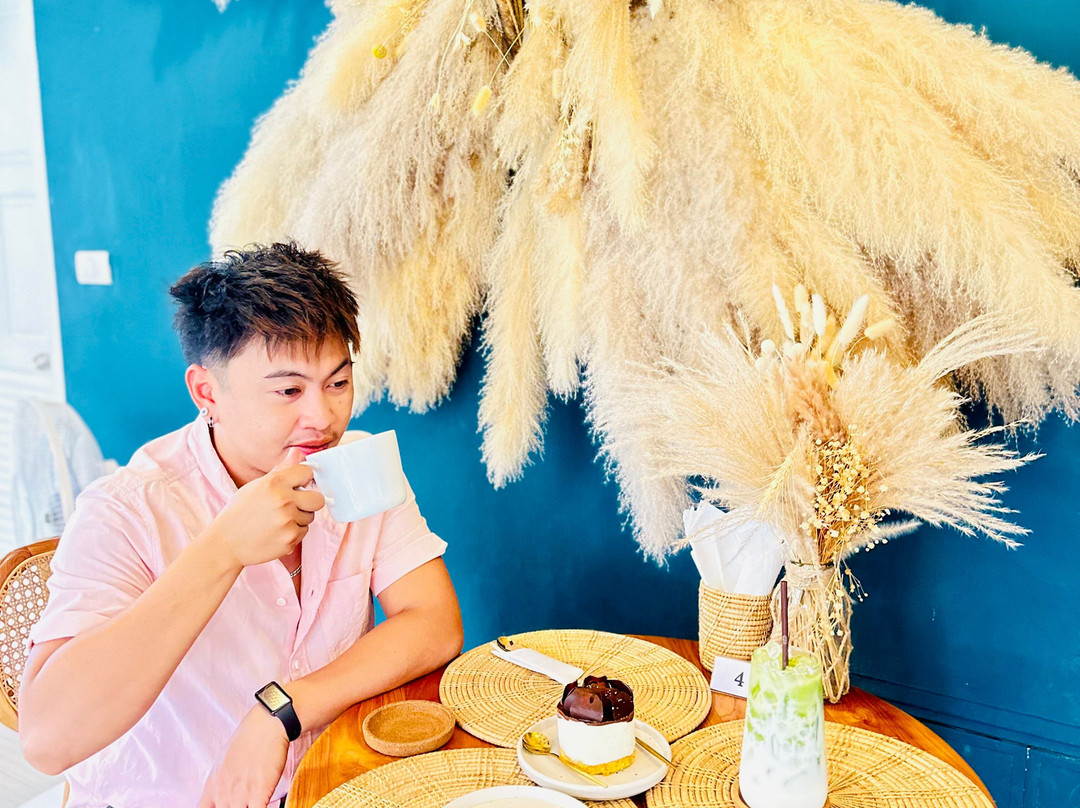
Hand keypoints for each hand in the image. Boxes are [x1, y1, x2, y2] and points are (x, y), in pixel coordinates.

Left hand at [198, 706, 288, 807]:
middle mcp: (223, 792)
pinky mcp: (259, 793)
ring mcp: (240, 795)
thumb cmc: (250, 737)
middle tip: (245, 801)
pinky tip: (266, 803)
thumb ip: (225, 780)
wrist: (266, 725)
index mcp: (213, 784)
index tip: (223, 804)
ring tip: (254, 802)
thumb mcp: (227, 760)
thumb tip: (230, 788)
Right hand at [207, 447, 324, 567]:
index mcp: (274, 483)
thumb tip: (298, 452)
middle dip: (310, 502)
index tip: (298, 485)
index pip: (307, 472)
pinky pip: (303, 532)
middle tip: (294, 505)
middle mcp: (283, 500)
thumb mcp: (256, 486)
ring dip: (298, 519)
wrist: (225, 543)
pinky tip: (275, 533)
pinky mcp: (290, 539)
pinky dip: (292, 533)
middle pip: (318, 499)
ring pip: (310, 517)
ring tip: (277, 521)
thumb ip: (281, 470)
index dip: (303, 479)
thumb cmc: (240, 512)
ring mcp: (287, 521)